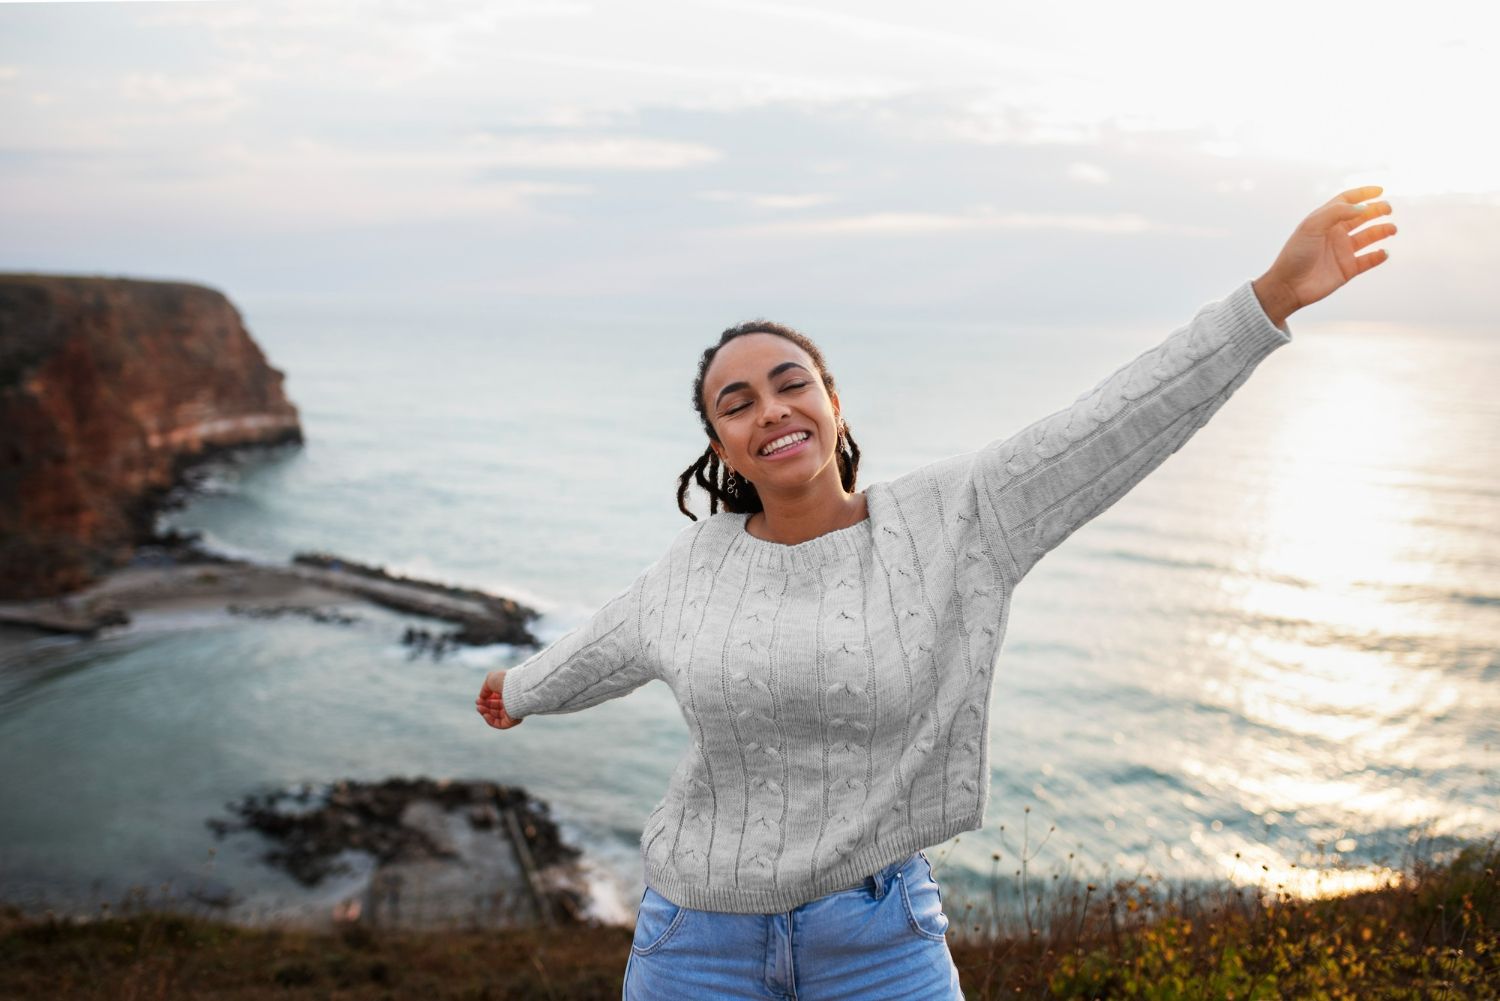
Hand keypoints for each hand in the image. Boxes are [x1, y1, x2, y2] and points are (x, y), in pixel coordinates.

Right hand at [476, 669, 522, 729]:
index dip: (485, 699)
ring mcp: (513, 711)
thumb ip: (484, 689)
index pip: (495, 698)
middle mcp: (511, 701)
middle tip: (478, 704)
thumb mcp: (491, 680)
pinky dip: (490, 721)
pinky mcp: (513, 720)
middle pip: (495, 707)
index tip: (478, 699)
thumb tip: (481, 698)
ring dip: (485, 713)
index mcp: (508, 690)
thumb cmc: (505, 681)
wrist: (517, 687)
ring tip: (479, 708)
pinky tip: (485, 714)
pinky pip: (500, 724)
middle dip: (484, 706)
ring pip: (496, 716)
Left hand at [1253, 185, 1396, 326]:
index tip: (1380, 190)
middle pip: (1361, 216)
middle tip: (1388, 209)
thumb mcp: (1312, 226)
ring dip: (1382, 231)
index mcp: (1324, 221)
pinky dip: (1378, 256)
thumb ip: (1337, 212)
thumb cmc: (1296, 253)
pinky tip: (1384, 252)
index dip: (1363, 194)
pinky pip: (1368, 260)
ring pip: (1368, 237)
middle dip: (1377, 210)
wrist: (1288, 286)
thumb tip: (1363, 207)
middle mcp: (1335, 234)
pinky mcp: (1347, 269)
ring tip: (1392, 229)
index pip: (1346, 201)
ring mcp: (1342, 251)